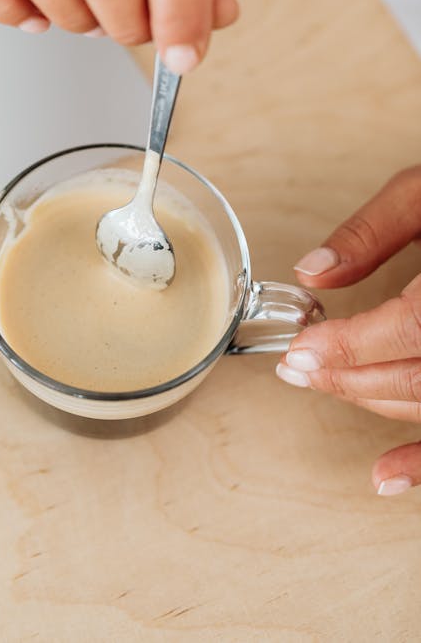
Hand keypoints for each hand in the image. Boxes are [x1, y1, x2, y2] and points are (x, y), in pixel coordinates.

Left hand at [276, 166, 420, 495]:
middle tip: (298, 368)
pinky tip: (388, 475)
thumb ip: (371, 230)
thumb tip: (312, 271)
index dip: (349, 346)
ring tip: (325, 390)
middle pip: (420, 376)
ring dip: (379, 410)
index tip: (299, 352)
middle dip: (350, 377)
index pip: (410, 328)